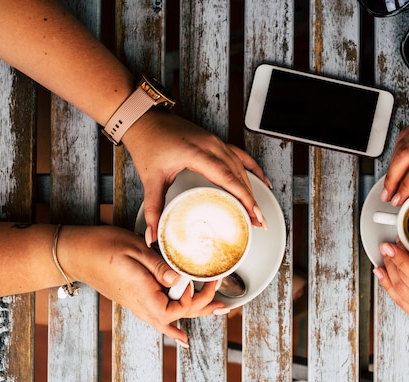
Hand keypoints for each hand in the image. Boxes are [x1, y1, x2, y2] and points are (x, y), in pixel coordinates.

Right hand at [58, 225, 226, 344]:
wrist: (76, 253)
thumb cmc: (103, 247)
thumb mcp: (135, 251)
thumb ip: (160, 267)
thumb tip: (181, 280)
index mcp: (144, 295)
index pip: (178, 308)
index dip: (194, 296)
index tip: (203, 277)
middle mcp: (142, 305)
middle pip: (179, 315)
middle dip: (204, 307)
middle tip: (225, 302)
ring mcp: (138, 305)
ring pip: (170, 318)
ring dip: (195, 313)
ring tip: (217, 312)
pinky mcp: (136, 299)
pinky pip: (158, 317)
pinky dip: (172, 326)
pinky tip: (179, 336)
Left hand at [122, 110, 271, 243]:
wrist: (145, 120)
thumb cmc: (148, 144)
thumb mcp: (150, 179)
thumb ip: (152, 209)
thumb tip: (151, 234)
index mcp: (197, 153)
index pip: (227, 177)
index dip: (243, 197)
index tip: (253, 213)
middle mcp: (211, 145)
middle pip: (239, 175)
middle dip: (251, 200)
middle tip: (258, 221)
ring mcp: (216, 142)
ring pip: (241, 167)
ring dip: (252, 189)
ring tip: (257, 211)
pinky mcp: (216, 142)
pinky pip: (241, 155)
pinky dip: (253, 169)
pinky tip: (262, 181)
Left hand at [373, 236, 408, 365]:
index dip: (402, 260)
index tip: (393, 246)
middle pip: (405, 282)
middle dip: (392, 261)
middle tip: (386, 245)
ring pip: (400, 293)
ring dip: (388, 274)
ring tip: (383, 257)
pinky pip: (402, 304)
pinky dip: (389, 290)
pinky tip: (384, 278)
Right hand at [381, 87, 408, 223]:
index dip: (406, 186)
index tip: (400, 199)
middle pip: (404, 155)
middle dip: (392, 178)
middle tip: (388, 195)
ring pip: (402, 142)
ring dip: (392, 163)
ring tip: (390, 182)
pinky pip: (408, 132)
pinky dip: (399, 148)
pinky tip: (398, 160)